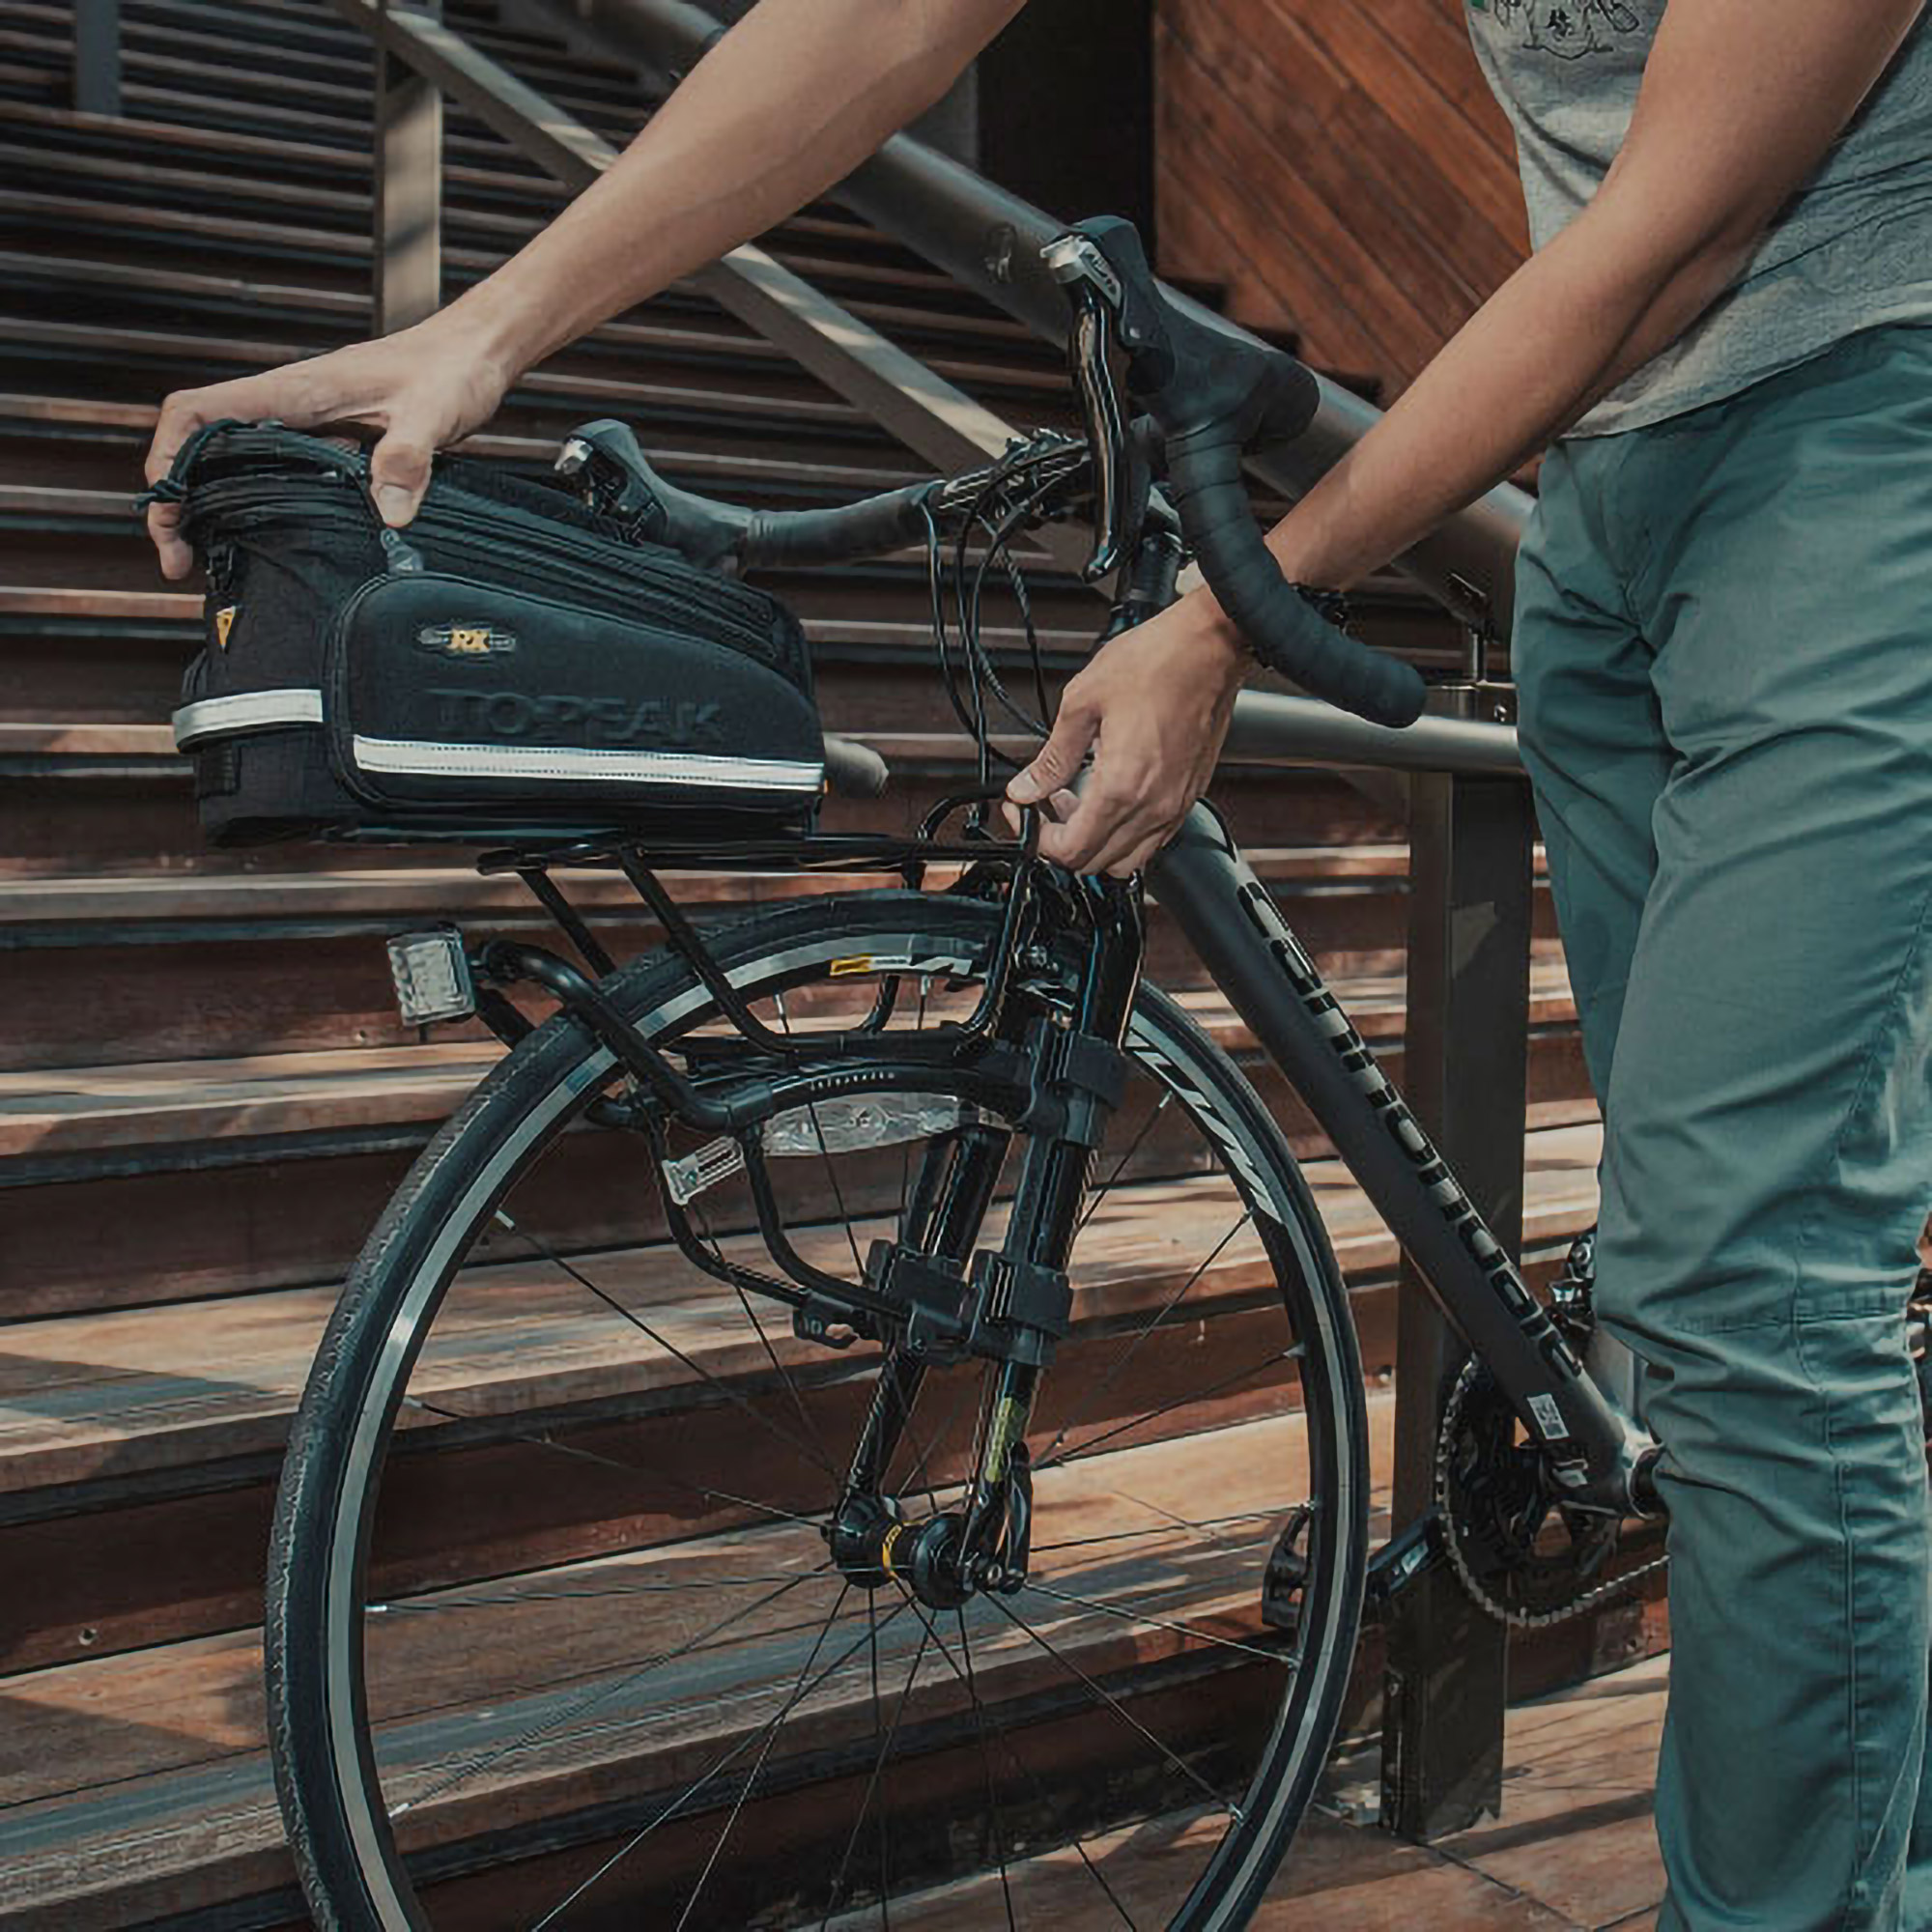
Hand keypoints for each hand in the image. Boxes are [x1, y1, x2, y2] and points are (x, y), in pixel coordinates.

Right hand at [142, 315, 512, 578]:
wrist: (475, 351)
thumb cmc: (452, 368)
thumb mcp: (434, 414)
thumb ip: (408, 458)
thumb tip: (388, 513)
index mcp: (297, 391)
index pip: (197, 411)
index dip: (166, 456)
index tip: (168, 509)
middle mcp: (290, 404)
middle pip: (199, 442)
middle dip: (178, 497)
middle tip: (181, 559)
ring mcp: (306, 420)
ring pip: (231, 458)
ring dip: (211, 503)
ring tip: (209, 557)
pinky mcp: (329, 437)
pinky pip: (273, 467)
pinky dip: (254, 501)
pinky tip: (265, 538)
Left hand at [1003, 602, 1246, 875]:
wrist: (1210, 647)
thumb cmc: (1156, 663)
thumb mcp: (1082, 703)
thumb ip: (1052, 758)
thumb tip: (1026, 788)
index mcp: (1122, 786)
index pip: (1071, 851)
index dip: (1038, 839)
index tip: (1025, 812)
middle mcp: (1153, 806)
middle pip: (1095, 864)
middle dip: (1061, 842)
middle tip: (1046, 805)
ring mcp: (1175, 805)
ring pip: (1126, 861)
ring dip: (1094, 843)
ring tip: (1078, 802)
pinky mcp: (1189, 796)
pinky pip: (1153, 839)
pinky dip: (1124, 833)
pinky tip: (1110, 794)